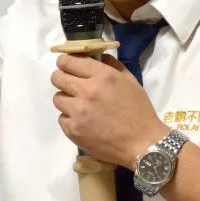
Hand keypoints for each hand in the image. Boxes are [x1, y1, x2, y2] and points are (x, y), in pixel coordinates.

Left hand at [51, 53, 167, 169]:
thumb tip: (93, 56)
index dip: (65, 61)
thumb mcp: (130, 80)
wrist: (142, 144)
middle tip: (72, 84)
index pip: (68, 60)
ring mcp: (77, 112)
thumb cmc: (139, 110)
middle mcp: (86, 91)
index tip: (68, 65)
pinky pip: (62, 118)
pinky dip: (70, 118)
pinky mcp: (73, 130)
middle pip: (57, 77)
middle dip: (62, 78)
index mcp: (102, 76)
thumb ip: (110, 65)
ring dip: (67, 99)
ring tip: (80, 106)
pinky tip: (84, 121)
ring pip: (57, 98)